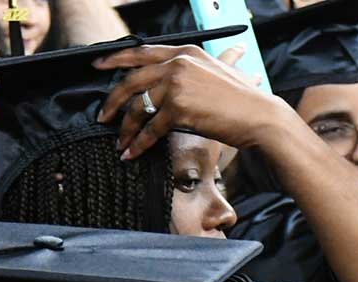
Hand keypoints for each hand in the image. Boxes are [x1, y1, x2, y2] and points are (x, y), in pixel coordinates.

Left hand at [95, 44, 301, 159]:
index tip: (98, 66)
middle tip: (102, 117)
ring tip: (120, 143)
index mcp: (185, 52)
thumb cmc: (240, 99)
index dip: (116, 59)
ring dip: (125, 129)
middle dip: (112, 101)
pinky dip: (138, 144)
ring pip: (138, 108)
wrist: (259, 117)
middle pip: (131, 81)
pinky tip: (132, 153)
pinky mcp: (179, 109)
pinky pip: (149, 129)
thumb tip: (175, 72)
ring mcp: (177, 85)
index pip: (141, 52)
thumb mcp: (214, 71)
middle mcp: (178, 64)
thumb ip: (191, 69)